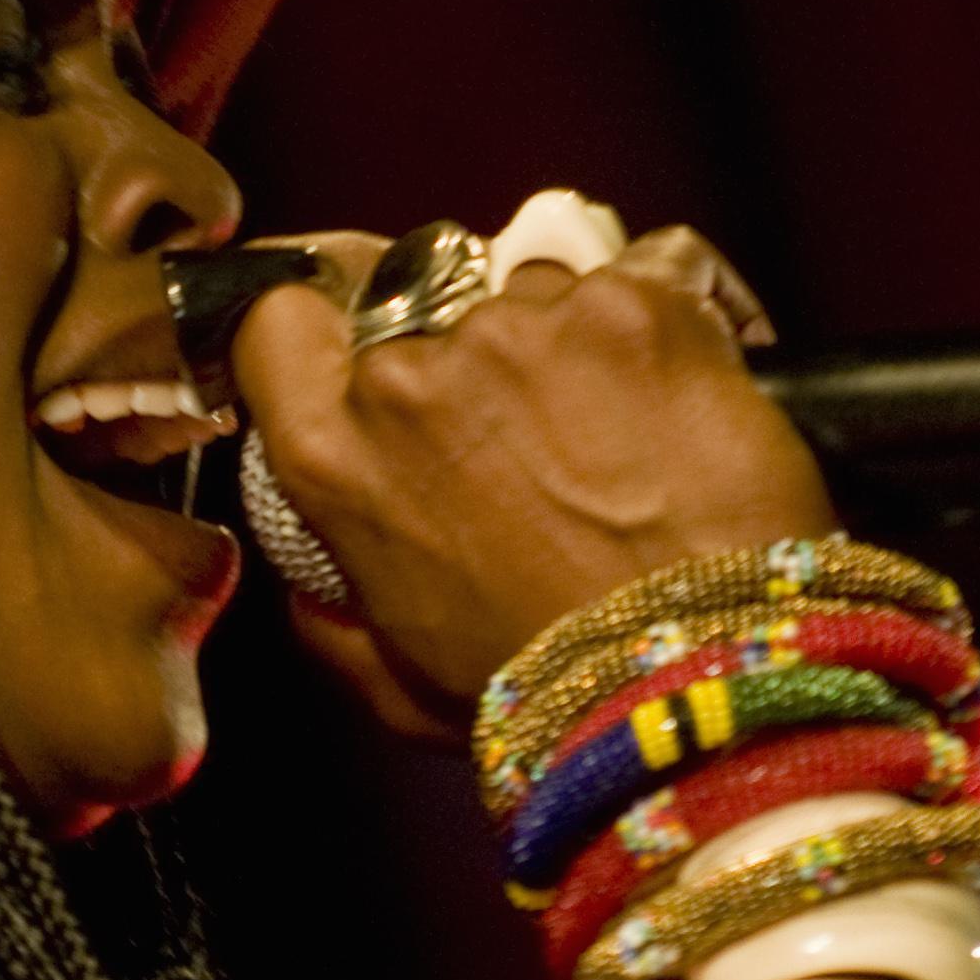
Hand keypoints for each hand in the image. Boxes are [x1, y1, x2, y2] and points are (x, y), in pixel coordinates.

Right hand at [230, 223, 835, 729]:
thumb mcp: (397, 685)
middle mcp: (411, 374)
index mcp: (336, 456)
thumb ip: (333, 619)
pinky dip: (666, 330)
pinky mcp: (634, 303)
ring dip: (572, 344)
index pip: (281, 322)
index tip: (369, 353)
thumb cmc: (548, 700)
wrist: (697, 681)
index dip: (324, 329)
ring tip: (630, 437)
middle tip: (543, 440)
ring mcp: (523, 326)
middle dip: (477, 361)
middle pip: (425, 311)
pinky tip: (691, 403)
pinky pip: (643, 278)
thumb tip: (310, 578)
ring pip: (535, 292)